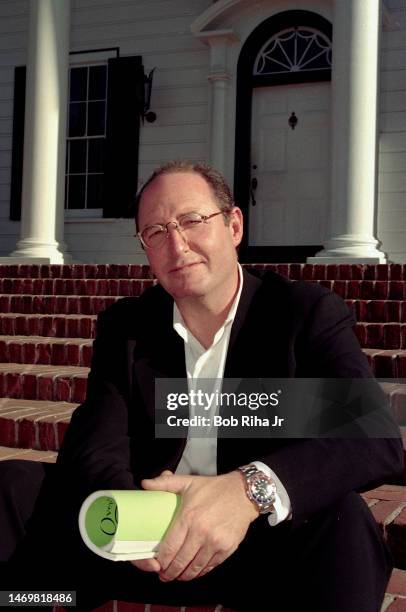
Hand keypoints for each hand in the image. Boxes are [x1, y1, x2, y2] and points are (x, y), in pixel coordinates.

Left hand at [132, 469, 258, 581]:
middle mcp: (201, 532)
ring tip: (178, 576)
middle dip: (170, 573)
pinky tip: (195, 571)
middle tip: (165, 576)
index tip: (157, 565)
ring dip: (185, 575)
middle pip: (181, 561)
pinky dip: (201, 572)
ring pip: (195, 567)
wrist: (242, 493)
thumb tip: (144, 484)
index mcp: (188, 517)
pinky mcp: (227, 548)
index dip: (162, 561)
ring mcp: (215, 542)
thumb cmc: (213, 488)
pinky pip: (210, 566)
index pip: (170, 547)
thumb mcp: (188, 482)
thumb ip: (165, 484)